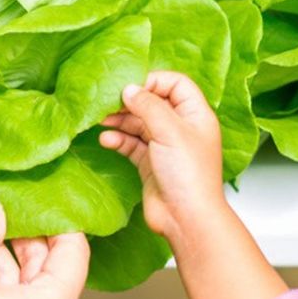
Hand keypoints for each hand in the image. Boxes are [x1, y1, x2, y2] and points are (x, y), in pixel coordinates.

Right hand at [100, 71, 226, 243]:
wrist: (186, 218)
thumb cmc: (189, 174)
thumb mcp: (170, 131)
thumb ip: (148, 106)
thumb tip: (129, 89)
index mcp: (195, 115)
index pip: (175, 84)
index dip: (154, 81)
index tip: (132, 86)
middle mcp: (181, 128)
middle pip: (153, 103)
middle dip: (131, 101)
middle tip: (109, 102)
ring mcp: (165, 146)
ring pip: (139, 124)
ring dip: (120, 120)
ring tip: (102, 119)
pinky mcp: (150, 164)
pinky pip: (132, 144)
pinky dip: (119, 140)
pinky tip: (106, 140)